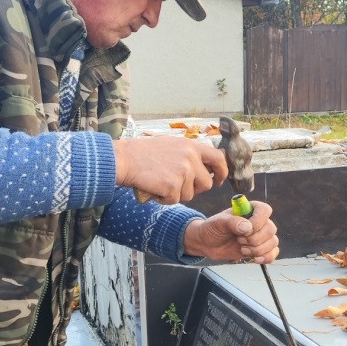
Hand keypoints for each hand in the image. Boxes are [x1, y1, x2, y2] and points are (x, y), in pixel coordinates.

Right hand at [113, 137, 227, 203]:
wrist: (124, 159)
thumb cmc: (144, 153)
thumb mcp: (171, 145)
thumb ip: (189, 154)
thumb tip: (204, 166)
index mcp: (191, 146)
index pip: (218, 159)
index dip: (222, 172)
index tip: (218, 180)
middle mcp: (190, 158)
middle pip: (206, 184)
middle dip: (194, 189)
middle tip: (177, 185)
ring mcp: (182, 172)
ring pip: (189, 195)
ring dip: (176, 194)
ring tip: (160, 182)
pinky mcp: (173, 186)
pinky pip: (174, 200)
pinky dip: (164, 199)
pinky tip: (154, 188)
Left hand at [183, 201, 278, 263]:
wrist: (207, 244)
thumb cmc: (212, 228)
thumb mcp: (218, 222)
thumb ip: (232, 222)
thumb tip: (247, 227)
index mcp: (250, 210)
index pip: (265, 210)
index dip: (259, 221)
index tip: (246, 230)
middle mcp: (259, 221)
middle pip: (271, 229)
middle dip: (255, 239)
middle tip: (239, 240)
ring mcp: (260, 236)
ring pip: (273, 242)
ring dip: (258, 250)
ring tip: (242, 249)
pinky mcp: (260, 249)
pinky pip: (273, 253)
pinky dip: (266, 258)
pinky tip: (253, 258)